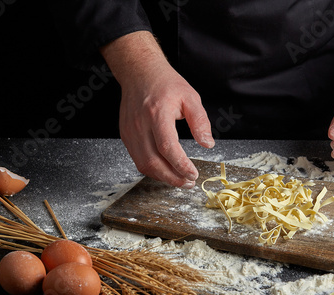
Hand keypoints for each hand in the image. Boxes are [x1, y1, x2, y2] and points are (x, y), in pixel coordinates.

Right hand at [101, 31, 213, 187]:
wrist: (140, 72)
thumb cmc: (166, 84)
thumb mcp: (190, 97)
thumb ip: (200, 122)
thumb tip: (207, 144)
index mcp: (157, 113)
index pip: (167, 147)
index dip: (181, 165)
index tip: (193, 173)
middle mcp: (140, 125)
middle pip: (153, 162)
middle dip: (173, 178)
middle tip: (189, 182)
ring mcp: (130, 132)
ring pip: (144, 165)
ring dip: (163, 177)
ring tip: (180, 180)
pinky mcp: (126, 136)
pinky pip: (138, 159)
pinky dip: (153, 170)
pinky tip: (166, 170)